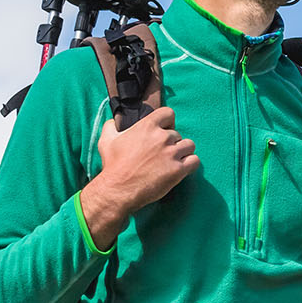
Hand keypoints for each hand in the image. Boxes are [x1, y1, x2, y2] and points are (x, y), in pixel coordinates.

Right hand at [80, 107, 199, 244]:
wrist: (118, 189)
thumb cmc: (113, 165)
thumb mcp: (106, 140)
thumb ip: (111, 126)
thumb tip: (113, 121)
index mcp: (147, 126)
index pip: (168, 113)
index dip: (167, 122)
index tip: (163, 130)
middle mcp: (162, 137)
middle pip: (178, 134)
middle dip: (171, 143)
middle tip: (161, 154)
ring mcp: (171, 153)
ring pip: (189, 145)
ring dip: (182, 152)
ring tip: (172, 160)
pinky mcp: (178, 169)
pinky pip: (195, 160)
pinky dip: (190, 164)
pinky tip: (181, 168)